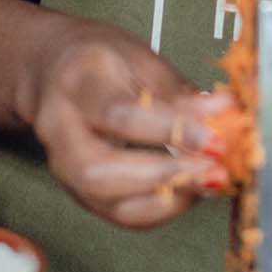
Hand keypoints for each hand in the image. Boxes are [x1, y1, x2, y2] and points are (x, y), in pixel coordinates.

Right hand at [17, 17, 225, 229]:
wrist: (49, 71)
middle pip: (100, 170)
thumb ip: (177, 90)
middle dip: (163, 175)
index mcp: (77, 82)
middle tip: (211, 168)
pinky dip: (160, 208)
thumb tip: (223, 111)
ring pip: (107, 202)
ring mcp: (62, 166)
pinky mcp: (78, 191)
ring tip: (206, 182)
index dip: (171, 130)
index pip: (120, 114)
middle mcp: (59, 130)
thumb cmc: (97, 60)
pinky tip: (188, 191)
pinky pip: (119, 214)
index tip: (214, 138)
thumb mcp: (137, 57)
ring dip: (166, 199)